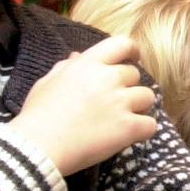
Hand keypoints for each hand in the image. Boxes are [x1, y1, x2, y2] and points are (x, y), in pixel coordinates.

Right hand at [8, 36, 156, 174]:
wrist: (39, 146)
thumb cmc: (38, 115)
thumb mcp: (47, 82)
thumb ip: (66, 67)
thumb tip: (78, 56)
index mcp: (88, 64)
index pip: (122, 44)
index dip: (132, 51)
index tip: (133, 60)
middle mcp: (108, 78)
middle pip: (135, 75)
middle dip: (127, 87)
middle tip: (113, 103)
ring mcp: (120, 102)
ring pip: (147, 97)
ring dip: (138, 107)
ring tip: (121, 119)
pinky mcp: (128, 127)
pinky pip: (151, 124)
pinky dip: (143, 130)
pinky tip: (128, 136)